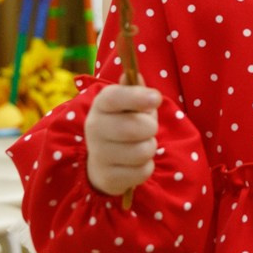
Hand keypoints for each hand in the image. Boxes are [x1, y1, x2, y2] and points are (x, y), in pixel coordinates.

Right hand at [83, 85, 160, 199]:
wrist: (103, 162)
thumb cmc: (123, 124)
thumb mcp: (130, 105)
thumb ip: (135, 90)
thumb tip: (134, 75)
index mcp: (100, 105)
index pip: (114, 98)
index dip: (136, 97)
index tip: (157, 98)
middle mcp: (94, 128)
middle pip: (134, 127)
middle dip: (150, 127)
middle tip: (147, 128)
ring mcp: (99, 154)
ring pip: (143, 151)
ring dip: (149, 147)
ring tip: (140, 145)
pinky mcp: (108, 177)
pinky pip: (143, 171)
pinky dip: (146, 167)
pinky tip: (135, 163)